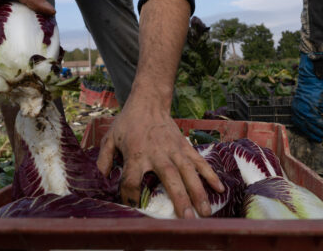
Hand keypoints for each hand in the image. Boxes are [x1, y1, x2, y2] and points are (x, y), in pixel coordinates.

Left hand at [97, 96, 224, 217]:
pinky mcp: (185, 146)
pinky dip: (210, 174)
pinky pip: (200, 161)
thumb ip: (104, 159)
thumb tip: (102, 180)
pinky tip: (220, 189)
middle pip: (170, 178)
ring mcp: (175, 150)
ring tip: (206, 211)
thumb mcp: (110, 138)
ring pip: (189, 172)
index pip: (132, 180)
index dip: (130, 194)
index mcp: (137, 154)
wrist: (148, 102)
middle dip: (180, 199)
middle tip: (188, 219)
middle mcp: (158, 153)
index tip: (131, 205)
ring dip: (198, 191)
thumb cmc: (128, 122)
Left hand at [291, 52, 322, 141]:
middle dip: (312, 133)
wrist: (311, 79)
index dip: (306, 131)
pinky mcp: (311, 108)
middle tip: (319, 139)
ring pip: (311, 125)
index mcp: (295, 108)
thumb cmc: (311, 88)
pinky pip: (317, 120)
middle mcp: (297, 110)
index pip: (298, 123)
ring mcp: (303, 109)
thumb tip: (316, 120)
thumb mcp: (307, 102)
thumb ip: (309, 111)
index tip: (311, 135)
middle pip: (304, 126)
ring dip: (319, 131)